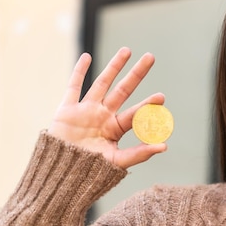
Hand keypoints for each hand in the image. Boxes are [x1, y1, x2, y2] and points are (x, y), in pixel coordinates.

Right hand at [48, 47, 166, 168]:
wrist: (60, 175)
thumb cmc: (90, 172)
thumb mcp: (117, 162)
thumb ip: (140, 153)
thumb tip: (165, 147)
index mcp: (115, 128)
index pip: (135, 113)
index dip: (148, 105)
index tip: (162, 97)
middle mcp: (103, 115)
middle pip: (123, 90)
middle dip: (137, 74)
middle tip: (150, 57)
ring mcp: (85, 111)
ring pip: (102, 83)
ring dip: (114, 66)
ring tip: (127, 50)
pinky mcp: (67, 110)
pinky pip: (73, 87)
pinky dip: (78, 72)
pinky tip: (87, 57)